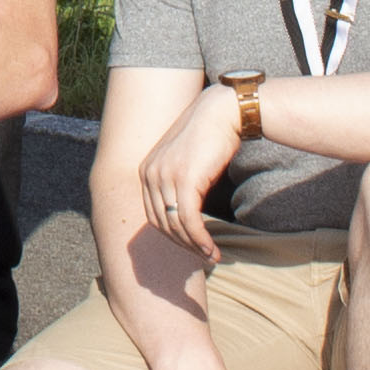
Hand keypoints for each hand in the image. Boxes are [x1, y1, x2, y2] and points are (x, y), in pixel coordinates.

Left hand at [135, 91, 242, 265]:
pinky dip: (200, 238)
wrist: (223, 112)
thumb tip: (184, 214)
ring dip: (194, 246)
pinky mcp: (185, 180)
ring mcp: (165, 176)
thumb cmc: (209, 137)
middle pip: (161, 223)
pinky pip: (189, 219)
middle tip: (202, 256)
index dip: (171, 235)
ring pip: (175, 225)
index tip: (190, 245)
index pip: (152, 215)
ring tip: (211, 256)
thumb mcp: (185, 162)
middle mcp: (149, 173)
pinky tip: (211, 249)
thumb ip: (177, 184)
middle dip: (182, 244)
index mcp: (146, 170)